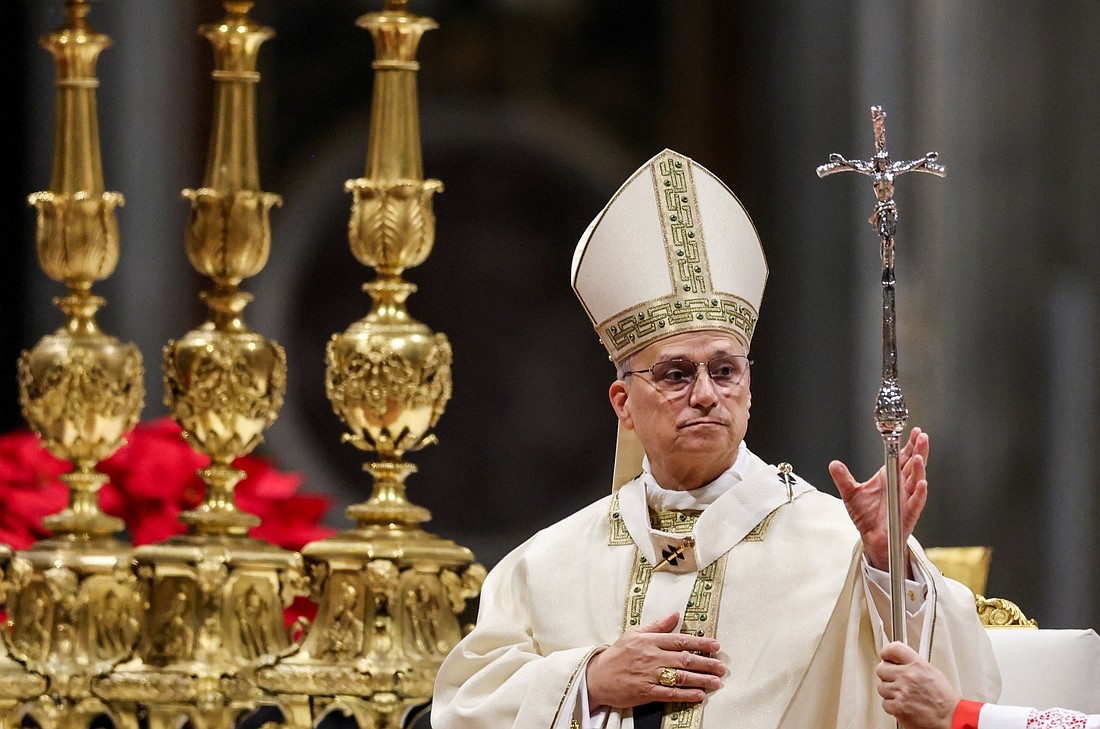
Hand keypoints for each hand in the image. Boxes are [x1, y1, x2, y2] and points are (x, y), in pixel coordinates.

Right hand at [585, 612, 725, 708]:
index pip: (680, 640)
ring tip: (716, 682)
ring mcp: (649, 675)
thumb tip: (675, 615)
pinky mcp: (646, 692)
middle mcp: (651, 657)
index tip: (715, 645)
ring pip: (680, 677)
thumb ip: (656, 626)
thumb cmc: (617, 655)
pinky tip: (699, 695)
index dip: (700, 642)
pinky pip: (670, 694)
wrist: (597, 677)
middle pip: (684, 659)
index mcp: (649, 641)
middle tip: (722, 667)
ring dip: (701, 680)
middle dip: (706, 663)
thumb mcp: (634, 634)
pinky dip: (686, 695)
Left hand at [829, 427, 928, 571]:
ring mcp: (907, 499)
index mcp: (890, 477)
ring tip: (919, 457)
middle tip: (922, 437)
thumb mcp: (851, 493)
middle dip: (919, 451)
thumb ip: (843, 478)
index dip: (909, 445)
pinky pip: (916, 502)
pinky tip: (922, 483)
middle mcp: (901, 486)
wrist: (871, 538)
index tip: (914, 432)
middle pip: (913, 465)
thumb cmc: (866, 515)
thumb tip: (833, 464)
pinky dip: (920, 493)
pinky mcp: (908, 514)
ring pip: (916, 481)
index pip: (903, 457)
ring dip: (919, 469)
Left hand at [876, 641, 959, 728]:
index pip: (894, 649)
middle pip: (881, 669)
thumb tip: (899, 662)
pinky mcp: (898, 707)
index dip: (887, 652)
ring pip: (881, 687)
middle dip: (886, 674)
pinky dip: (892, 706)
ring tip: (902, 695)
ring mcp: (901, 692)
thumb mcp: (933, 673)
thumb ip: (914, 665)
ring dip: (889, 692)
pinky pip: (885, 703)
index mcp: (918, 666)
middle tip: (893, 679)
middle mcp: (908, 677)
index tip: (885, 656)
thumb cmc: (945, 700)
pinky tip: (903, 705)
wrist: (951, 719)